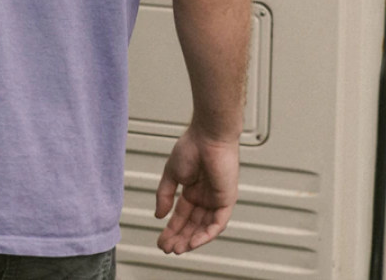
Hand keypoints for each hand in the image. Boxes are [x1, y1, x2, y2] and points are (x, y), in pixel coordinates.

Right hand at [155, 125, 239, 253]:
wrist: (208, 137)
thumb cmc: (191, 148)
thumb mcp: (171, 173)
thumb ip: (165, 195)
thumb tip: (158, 215)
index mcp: (192, 190)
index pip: (181, 215)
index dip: (171, 228)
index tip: (160, 240)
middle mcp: (205, 197)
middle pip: (192, 224)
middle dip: (179, 237)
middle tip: (166, 248)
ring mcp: (216, 200)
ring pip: (204, 227)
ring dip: (191, 240)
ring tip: (177, 249)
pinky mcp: (227, 200)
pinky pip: (217, 223)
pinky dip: (206, 234)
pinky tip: (193, 242)